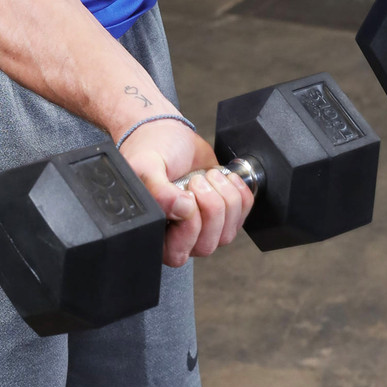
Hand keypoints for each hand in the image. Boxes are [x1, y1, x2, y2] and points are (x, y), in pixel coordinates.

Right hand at [118, 118, 253, 266]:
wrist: (170, 134)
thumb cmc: (152, 150)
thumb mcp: (146, 166)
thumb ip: (158, 191)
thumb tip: (182, 209)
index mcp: (154, 231)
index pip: (177, 252)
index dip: (189, 225)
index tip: (186, 194)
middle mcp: (177, 235)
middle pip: (206, 245)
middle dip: (210, 208)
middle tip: (198, 180)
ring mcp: (202, 227)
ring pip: (226, 235)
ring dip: (225, 199)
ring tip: (210, 176)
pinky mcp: (222, 215)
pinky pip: (241, 218)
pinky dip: (239, 195)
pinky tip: (225, 178)